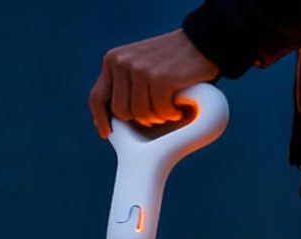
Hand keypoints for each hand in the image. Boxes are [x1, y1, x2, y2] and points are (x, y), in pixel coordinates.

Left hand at [89, 30, 219, 138]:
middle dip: (139, 120)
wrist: (202, 42)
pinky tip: (179, 106)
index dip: (101, 119)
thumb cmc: (172, 61)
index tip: (107, 134)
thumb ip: (125, 86)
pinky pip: (160, 111)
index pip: (97, 97)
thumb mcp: (140, 67)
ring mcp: (139, 69)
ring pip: (140, 114)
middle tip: (158, 115)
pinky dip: (171, 114)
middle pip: (120, 112)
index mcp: (113, 60)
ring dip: (157, 117)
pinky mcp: (159, 78)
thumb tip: (109, 122)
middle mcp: (121, 62)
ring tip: (169, 108)